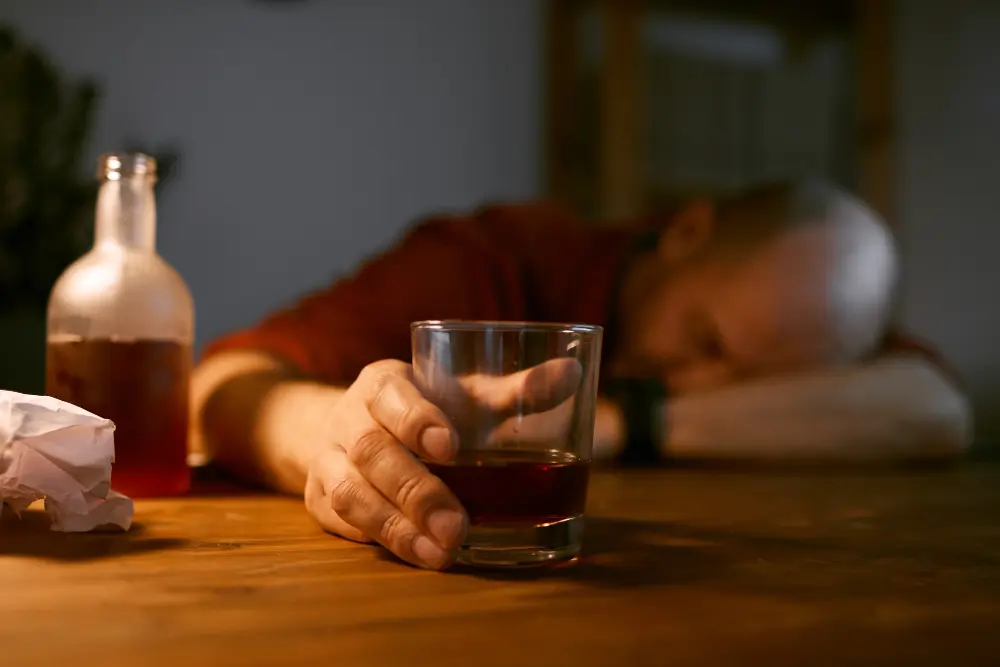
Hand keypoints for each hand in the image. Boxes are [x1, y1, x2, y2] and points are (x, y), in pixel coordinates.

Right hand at [304, 357, 581, 569]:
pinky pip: (342, 523)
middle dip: (416, 491)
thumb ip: (514, 390)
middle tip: (457, 526)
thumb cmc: (424, 409)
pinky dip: (379, 541)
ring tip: (440, 554)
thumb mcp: (463, 395)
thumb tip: (574, 372)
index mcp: (383, 383)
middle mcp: (349, 418)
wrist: (348, 426)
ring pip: (351, 494)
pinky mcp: (320, 499)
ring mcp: (328, 460)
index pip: (392, 396)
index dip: (417, 420)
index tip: (451, 445)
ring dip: (395, 527)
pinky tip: (417, 555)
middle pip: (372, 453)